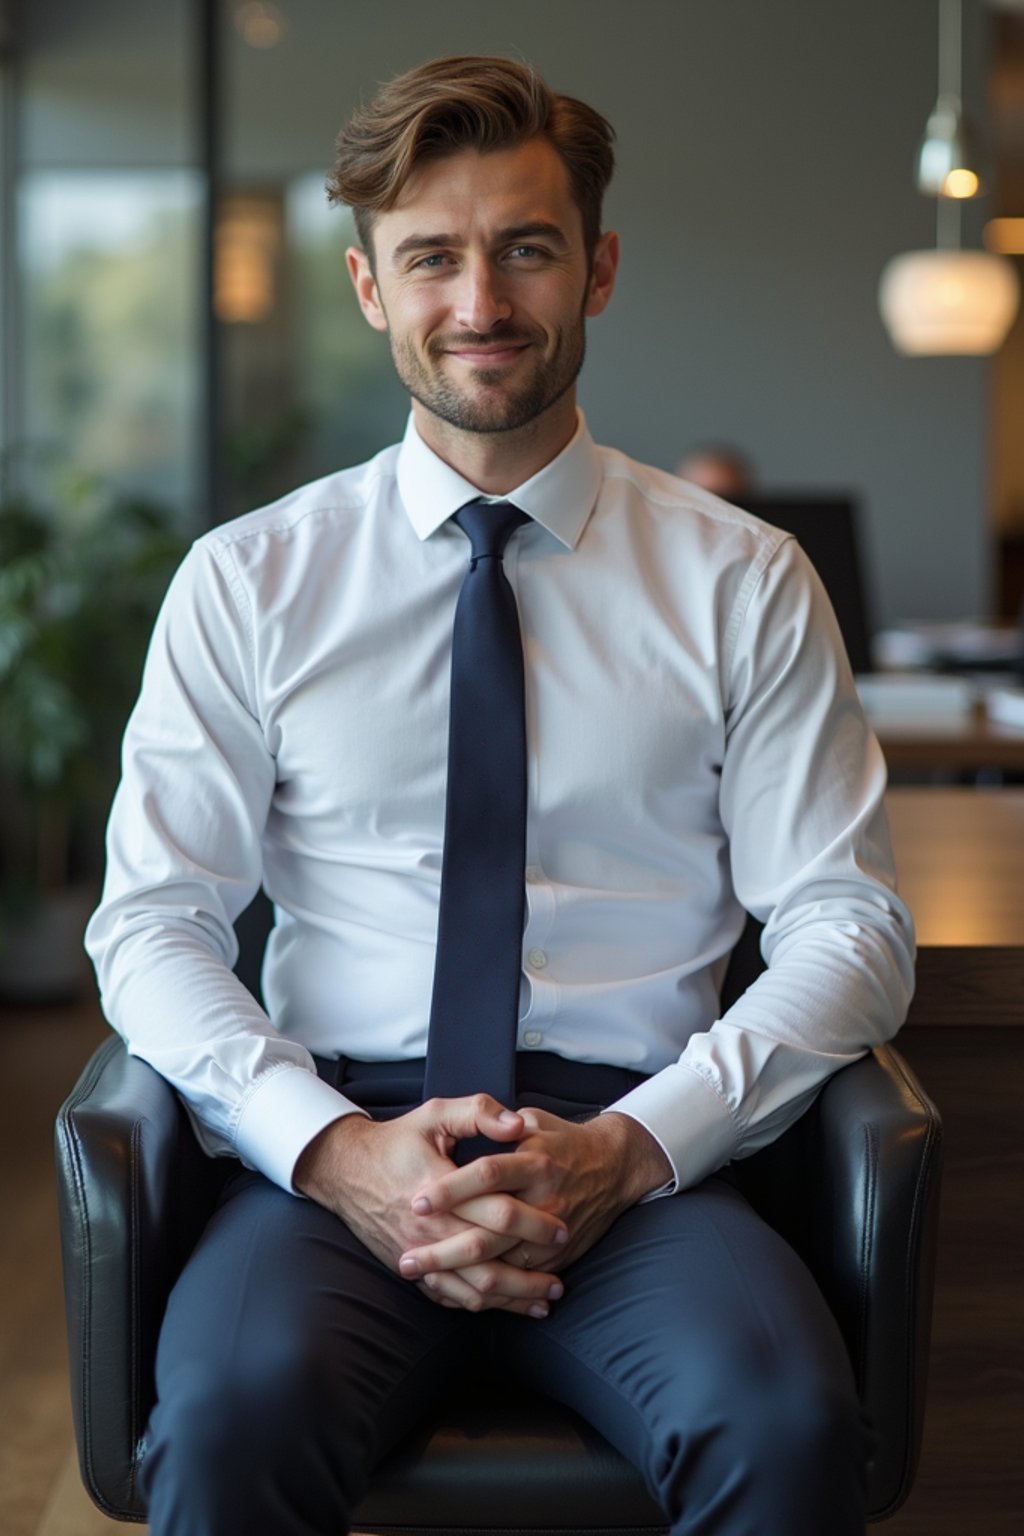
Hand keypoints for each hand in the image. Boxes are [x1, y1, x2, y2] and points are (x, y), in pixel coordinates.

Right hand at [293, 1096, 567, 1315]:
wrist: (345, 1169)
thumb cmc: (397, 1140)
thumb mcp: (435, 1114)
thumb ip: (479, 1112)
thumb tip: (518, 1125)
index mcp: (441, 1190)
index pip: (498, 1213)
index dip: (534, 1223)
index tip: (564, 1229)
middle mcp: (429, 1229)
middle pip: (489, 1262)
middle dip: (529, 1274)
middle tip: (561, 1279)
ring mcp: (418, 1253)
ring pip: (470, 1289)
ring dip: (510, 1299)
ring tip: (543, 1301)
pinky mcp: (410, 1266)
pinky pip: (448, 1296)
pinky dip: (479, 1305)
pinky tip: (504, 1307)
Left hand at [399, 1109, 671, 1282]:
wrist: (614, 1168)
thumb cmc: (563, 1141)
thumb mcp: (534, 1118)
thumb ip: (499, 1119)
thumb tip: (466, 1127)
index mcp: (535, 1162)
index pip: (487, 1176)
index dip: (450, 1190)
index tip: (418, 1201)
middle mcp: (544, 1201)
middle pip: (488, 1234)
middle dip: (444, 1251)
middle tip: (408, 1259)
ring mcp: (551, 1236)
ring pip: (500, 1266)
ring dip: (459, 1277)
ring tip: (422, 1278)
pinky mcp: (556, 1258)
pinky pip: (516, 1280)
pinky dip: (485, 1290)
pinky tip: (455, 1289)